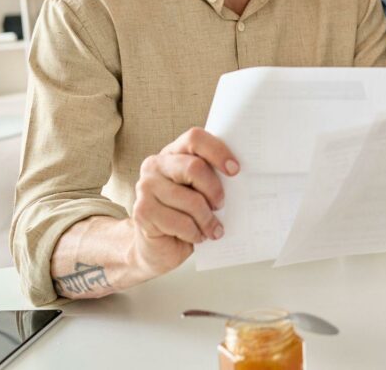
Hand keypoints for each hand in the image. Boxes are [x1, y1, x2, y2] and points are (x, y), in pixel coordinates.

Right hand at [131, 127, 239, 276]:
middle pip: (194, 168)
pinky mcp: (142, 211)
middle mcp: (155, 165)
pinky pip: (180, 222)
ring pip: (190, 200)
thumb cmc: (187, 215)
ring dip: (207, 219)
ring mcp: (145, 187)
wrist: (159, 246)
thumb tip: (244, 178)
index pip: (195, 139)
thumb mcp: (202, 192)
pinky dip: (194, 233)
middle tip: (221, 205)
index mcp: (173, 152)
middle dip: (214, 190)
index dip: (217, 151)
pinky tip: (196, 236)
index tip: (235, 170)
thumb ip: (212, 178)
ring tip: (213, 229)